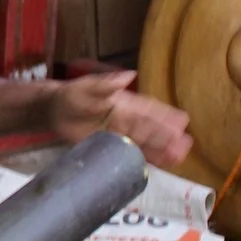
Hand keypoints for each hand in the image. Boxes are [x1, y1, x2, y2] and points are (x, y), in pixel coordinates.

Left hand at [46, 71, 193, 169]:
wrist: (53, 111)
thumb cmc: (72, 95)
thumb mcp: (87, 86)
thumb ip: (106, 84)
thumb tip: (129, 75)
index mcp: (124, 103)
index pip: (147, 110)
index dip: (165, 116)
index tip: (182, 121)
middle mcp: (126, 119)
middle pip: (150, 129)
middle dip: (168, 136)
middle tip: (187, 144)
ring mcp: (120, 134)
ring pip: (144, 143)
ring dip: (161, 150)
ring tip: (179, 157)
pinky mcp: (110, 146)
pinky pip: (131, 153)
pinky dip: (145, 159)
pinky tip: (159, 165)